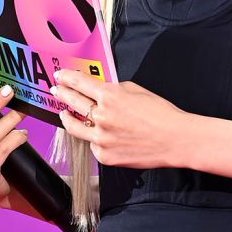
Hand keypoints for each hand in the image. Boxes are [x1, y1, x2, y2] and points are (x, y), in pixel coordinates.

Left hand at [51, 69, 186, 169]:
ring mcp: (101, 139)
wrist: (175, 139)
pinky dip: (94, 138)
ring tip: (64, 113)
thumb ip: (115, 89)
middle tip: (56, 90)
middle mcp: (102, 117)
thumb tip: (100, 89)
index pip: (80, 83)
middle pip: (72, 102)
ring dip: (66, 118)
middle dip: (62, 94)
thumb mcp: (137, 90)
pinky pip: (92, 145)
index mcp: (110, 96)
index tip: (61, 76)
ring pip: (74, 127)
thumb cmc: (161, 114)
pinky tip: (99, 134)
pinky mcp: (105, 156)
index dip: (67, 78)